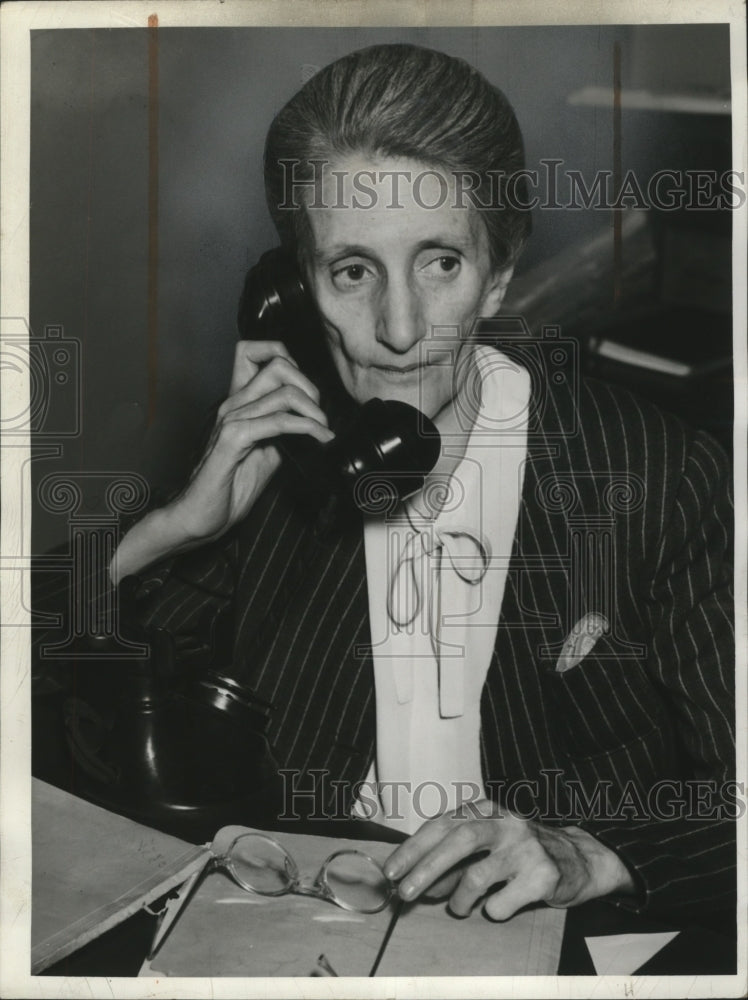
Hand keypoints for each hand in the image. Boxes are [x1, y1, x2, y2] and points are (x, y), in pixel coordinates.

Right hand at [167, 339, 333, 543]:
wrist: (201, 516)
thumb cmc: (228, 487)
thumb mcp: (266, 454)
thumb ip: (283, 433)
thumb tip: (311, 424)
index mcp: (238, 402)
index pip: (255, 352)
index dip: (290, 362)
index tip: (308, 393)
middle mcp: (233, 404)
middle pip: (278, 363)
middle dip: (311, 386)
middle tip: (321, 415)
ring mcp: (232, 419)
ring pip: (283, 391)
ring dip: (314, 411)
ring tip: (324, 431)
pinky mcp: (233, 440)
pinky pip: (277, 422)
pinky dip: (305, 428)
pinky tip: (317, 439)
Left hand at [383, 800, 635, 920]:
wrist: (578, 860)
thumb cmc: (520, 854)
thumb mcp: (485, 848)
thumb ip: (451, 863)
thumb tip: (415, 885)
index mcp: (486, 810)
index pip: (441, 824)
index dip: (412, 848)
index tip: (390, 871)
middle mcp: (505, 822)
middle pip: (459, 840)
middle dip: (426, 868)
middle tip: (405, 893)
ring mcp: (526, 847)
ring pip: (478, 876)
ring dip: (458, 899)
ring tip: (457, 908)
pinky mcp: (543, 875)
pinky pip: (502, 903)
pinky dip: (491, 911)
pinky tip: (497, 907)